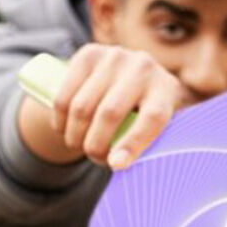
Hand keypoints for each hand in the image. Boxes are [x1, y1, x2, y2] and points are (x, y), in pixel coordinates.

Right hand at [51, 44, 192, 168]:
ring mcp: (115, 57)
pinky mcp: (89, 54)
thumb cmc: (144, 113)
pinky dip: (59, 119)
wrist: (129, 73)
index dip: (133, 144)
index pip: (152, 118)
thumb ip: (145, 146)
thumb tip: (126, 172)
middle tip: (93, 157)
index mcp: (166, 89)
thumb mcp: (155, 125)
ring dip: (74, 135)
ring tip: (77, 145)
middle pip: (110, 113)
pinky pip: (65, 94)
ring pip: (83, 107)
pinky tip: (63, 129)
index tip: (115, 165)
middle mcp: (143, 66)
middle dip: (95, 144)